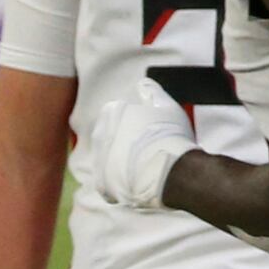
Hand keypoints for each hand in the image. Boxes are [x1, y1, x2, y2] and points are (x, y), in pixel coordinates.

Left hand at [79, 78, 197, 213]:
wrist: (167, 173)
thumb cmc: (170, 136)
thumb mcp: (166, 105)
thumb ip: (152, 91)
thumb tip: (142, 83)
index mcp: (111, 112)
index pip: (124, 114)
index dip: (142, 123)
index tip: (156, 130)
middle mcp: (99, 135)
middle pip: (118, 137)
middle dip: (133, 143)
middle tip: (155, 149)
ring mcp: (98, 161)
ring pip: (114, 160)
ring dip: (128, 163)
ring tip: (151, 168)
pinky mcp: (102, 185)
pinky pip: (112, 183)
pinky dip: (124, 184)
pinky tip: (141, 182)